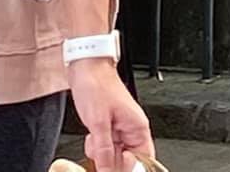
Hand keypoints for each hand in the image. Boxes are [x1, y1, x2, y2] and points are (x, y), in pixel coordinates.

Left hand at [67, 57, 155, 171]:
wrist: (85, 68)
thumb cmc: (97, 85)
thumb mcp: (99, 123)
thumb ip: (104, 151)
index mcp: (138, 128)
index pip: (143, 161)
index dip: (128, 168)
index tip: (112, 167)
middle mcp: (132, 131)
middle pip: (126, 162)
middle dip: (110, 161)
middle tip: (99, 148)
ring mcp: (120, 131)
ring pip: (113, 157)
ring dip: (101, 155)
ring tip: (94, 139)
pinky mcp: (109, 130)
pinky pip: (105, 149)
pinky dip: (96, 148)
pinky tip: (91, 138)